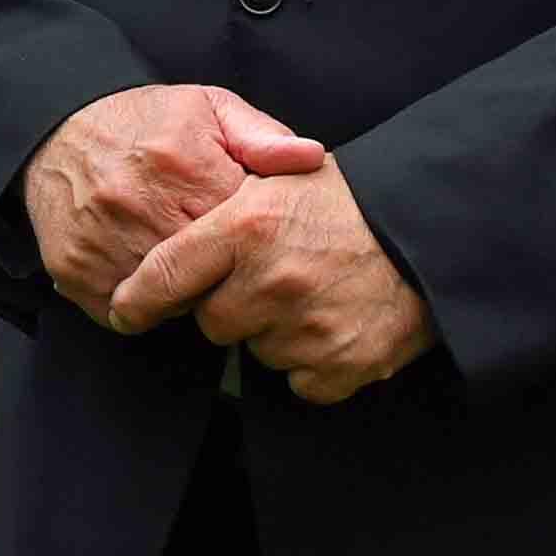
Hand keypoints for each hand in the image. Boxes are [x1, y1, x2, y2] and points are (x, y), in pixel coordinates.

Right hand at [19, 84, 325, 325]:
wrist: (58, 127)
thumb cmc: (146, 122)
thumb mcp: (210, 109)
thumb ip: (263, 137)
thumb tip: (311, 158)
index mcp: (185, 165)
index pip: (241, 234)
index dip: (248, 242)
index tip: (248, 237)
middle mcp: (140, 204)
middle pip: (206, 276)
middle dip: (217, 273)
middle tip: (215, 258)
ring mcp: (103, 240)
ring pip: (165, 302)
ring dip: (178, 295)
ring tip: (177, 260)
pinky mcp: (73, 268)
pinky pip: (120, 312)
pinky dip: (137, 304)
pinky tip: (142, 272)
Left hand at [103, 150, 434, 402]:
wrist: (431, 232)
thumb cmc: (351, 201)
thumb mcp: (284, 174)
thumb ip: (225, 203)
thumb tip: (167, 234)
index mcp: (247, 225)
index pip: (167, 272)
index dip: (138, 298)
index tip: (123, 311)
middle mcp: (271, 280)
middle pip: (212, 322)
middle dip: (230, 306)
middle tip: (271, 279)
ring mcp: (307, 327)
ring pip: (258, 352)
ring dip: (275, 333)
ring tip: (314, 293)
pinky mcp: (341, 366)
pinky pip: (300, 381)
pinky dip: (313, 363)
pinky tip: (335, 324)